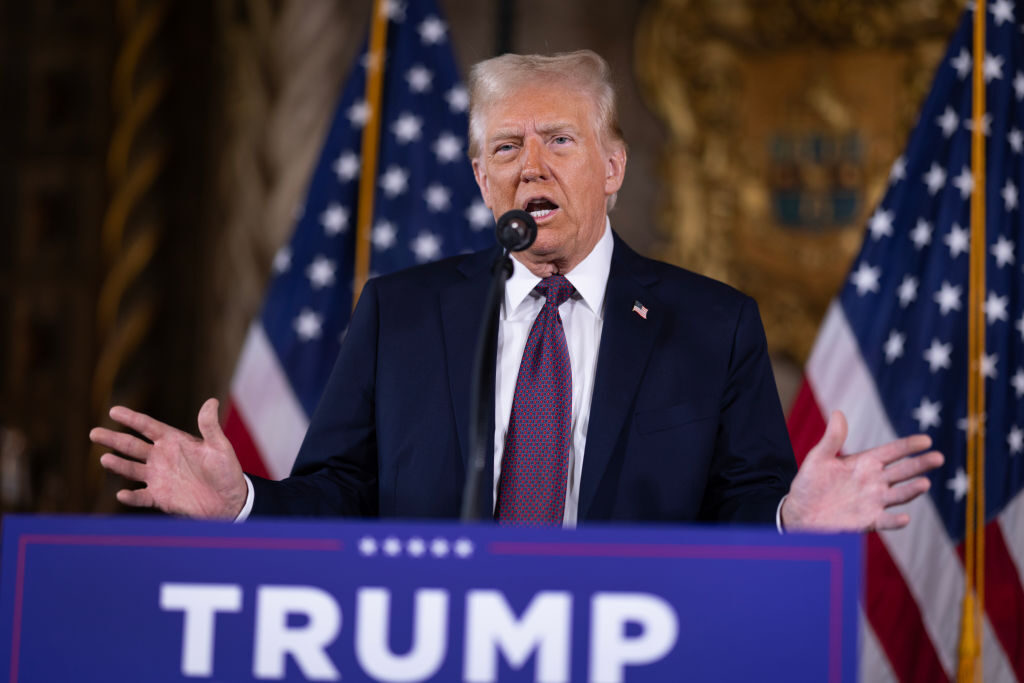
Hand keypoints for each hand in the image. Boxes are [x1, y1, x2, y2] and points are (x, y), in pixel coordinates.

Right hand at [90, 398, 247, 518]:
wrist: (229, 501)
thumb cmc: (226, 471)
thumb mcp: (219, 447)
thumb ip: (210, 426)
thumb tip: (211, 401)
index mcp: (174, 441)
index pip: (148, 427)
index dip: (131, 419)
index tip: (113, 410)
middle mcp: (162, 457)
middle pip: (132, 446)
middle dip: (113, 439)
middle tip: (94, 432)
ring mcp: (158, 477)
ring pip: (131, 469)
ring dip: (118, 465)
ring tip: (104, 459)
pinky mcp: (160, 498)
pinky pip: (141, 497)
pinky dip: (131, 497)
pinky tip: (121, 495)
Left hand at [781, 410, 943, 531]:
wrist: (799, 512)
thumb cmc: (810, 483)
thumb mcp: (819, 458)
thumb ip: (832, 438)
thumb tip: (838, 412)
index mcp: (865, 463)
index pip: (892, 452)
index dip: (909, 446)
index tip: (926, 440)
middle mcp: (874, 482)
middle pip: (903, 471)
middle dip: (920, 464)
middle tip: (938, 457)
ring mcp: (874, 501)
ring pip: (899, 495)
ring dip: (912, 490)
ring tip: (925, 484)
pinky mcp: (868, 521)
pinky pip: (886, 521)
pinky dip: (895, 521)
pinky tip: (904, 518)